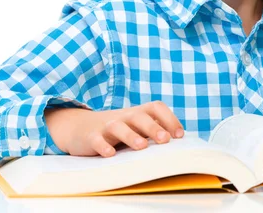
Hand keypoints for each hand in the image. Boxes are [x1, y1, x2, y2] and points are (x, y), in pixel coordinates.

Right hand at [44, 101, 183, 156]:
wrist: (81, 127)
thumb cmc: (118, 129)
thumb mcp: (137, 127)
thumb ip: (155, 131)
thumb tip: (181, 144)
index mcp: (138, 113)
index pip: (156, 108)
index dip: (169, 118)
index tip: (179, 135)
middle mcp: (124, 117)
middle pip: (139, 116)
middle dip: (153, 127)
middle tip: (165, 140)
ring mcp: (107, 126)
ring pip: (118, 126)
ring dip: (131, 136)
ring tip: (141, 147)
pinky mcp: (91, 137)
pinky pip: (97, 140)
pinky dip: (103, 146)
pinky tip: (110, 154)